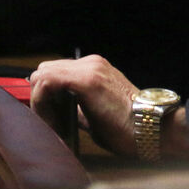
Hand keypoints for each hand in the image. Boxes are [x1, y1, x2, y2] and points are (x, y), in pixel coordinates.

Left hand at [29, 55, 151, 158]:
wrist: (149, 126)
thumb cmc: (128, 125)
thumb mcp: (96, 111)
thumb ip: (77, 106)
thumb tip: (59, 114)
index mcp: (95, 68)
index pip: (53, 72)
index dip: (45, 96)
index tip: (50, 119)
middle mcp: (92, 62)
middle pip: (44, 71)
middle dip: (40, 97)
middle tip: (48, 121)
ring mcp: (90, 68)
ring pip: (42, 75)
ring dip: (40, 100)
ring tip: (51, 123)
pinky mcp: (87, 79)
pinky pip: (48, 82)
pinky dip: (43, 102)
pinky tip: (53, 119)